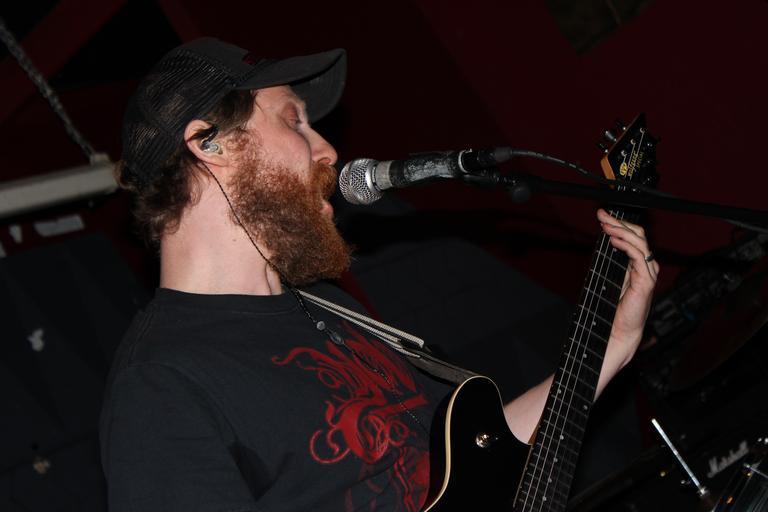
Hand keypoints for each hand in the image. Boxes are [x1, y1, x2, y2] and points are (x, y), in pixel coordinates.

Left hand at [597, 208, 658, 365]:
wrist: (620, 329)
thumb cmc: (616, 306)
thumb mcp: (612, 276)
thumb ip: (614, 259)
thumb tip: (606, 239)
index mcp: (639, 263)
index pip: (633, 235)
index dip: (619, 223)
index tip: (603, 215)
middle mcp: (646, 265)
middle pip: (638, 234)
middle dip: (619, 221)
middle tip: (602, 215)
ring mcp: (648, 272)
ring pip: (639, 241)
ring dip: (621, 230)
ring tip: (605, 225)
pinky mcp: (646, 281)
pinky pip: (638, 257)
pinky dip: (626, 246)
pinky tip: (613, 241)